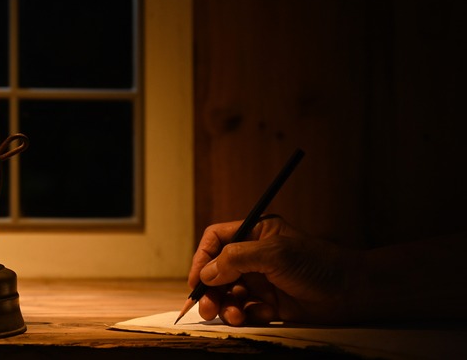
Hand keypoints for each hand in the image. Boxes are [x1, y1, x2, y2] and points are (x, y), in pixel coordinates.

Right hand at [188, 216, 361, 325]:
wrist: (352, 292)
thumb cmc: (317, 264)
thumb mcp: (274, 254)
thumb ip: (235, 259)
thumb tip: (206, 273)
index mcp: (255, 233)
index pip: (216, 240)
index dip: (202, 258)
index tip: (196, 281)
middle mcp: (254, 256)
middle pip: (217, 271)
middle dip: (210, 290)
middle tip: (205, 308)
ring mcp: (262, 280)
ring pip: (229, 294)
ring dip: (225, 306)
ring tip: (234, 316)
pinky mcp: (270, 303)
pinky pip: (246, 310)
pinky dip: (248, 315)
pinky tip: (264, 315)